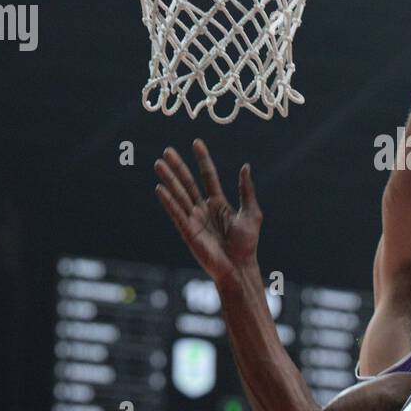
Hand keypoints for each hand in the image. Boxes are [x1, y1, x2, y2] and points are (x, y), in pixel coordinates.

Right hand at [154, 140, 261, 283]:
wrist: (240, 267)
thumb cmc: (247, 244)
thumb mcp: (251, 213)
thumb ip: (246, 190)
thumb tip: (246, 166)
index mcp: (218, 203)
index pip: (208, 176)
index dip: (202, 160)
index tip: (196, 143)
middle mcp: (203, 209)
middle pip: (188, 183)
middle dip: (178, 166)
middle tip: (167, 150)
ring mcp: (194, 219)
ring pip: (179, 195)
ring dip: (169, 179)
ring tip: (158, 164)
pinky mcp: (188, 231)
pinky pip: (176, 213)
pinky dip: (168, 201)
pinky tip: (160, 188)